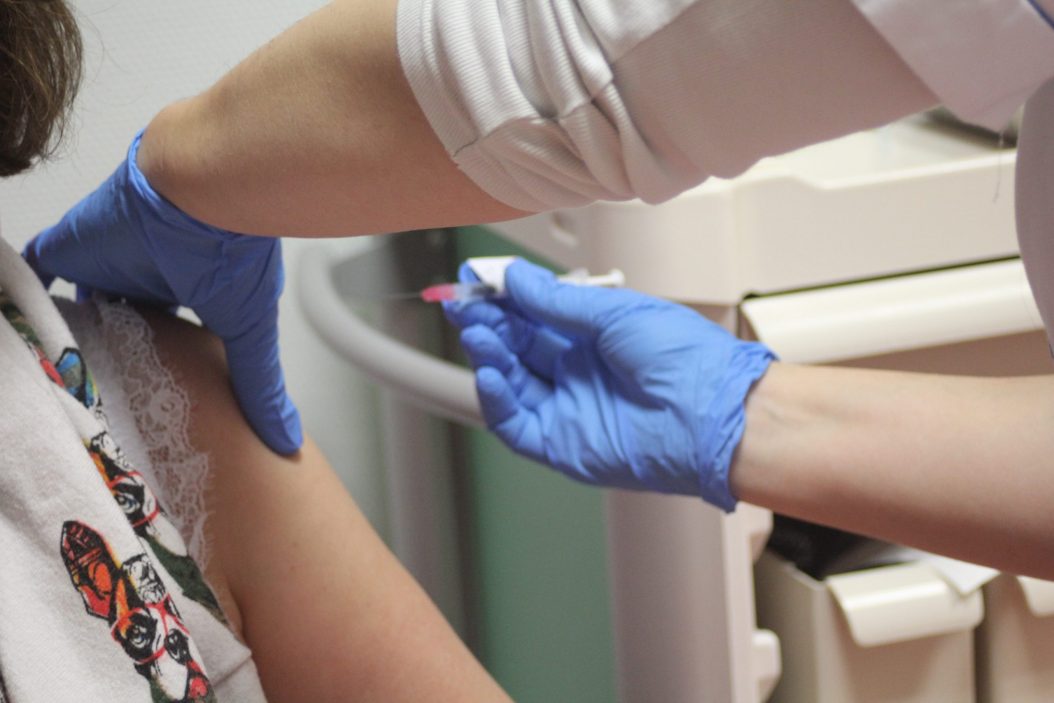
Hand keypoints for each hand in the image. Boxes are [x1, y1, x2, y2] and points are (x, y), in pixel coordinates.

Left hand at [23, 131, 301, 454]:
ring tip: (60, 371)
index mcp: (187, 286)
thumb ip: (259, 386)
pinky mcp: (70, 248)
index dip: (154, 352)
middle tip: (99, 389)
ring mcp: (105, 259)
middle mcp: (144, 271)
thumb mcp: (249, 332)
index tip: (148, 390)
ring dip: (72, 324)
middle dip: (111, 342)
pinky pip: (33, 275)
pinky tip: (19, 327)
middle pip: (119, 313)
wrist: (206, 191)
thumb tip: (289, 440)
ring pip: (79, 298)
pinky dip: (25, 295)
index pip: (164, 324)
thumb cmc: (235, 254)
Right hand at [445, 259, 774, 510]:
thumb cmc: (685, 360)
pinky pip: (516, 424)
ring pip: (511, 383)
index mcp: (595, 339)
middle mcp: (579, 373)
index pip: (534, 317)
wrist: (712, 413)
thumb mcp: (613, 313)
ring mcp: (569, 409)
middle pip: (517, 348)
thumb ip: (556, 301)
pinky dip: (496, 399)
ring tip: (477, 332)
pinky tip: (489, 372)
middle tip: (466, 306)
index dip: (503, 300)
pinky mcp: (562, 445)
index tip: (476, 283)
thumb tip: (516, 277)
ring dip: (488, 356)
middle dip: (489, 324)